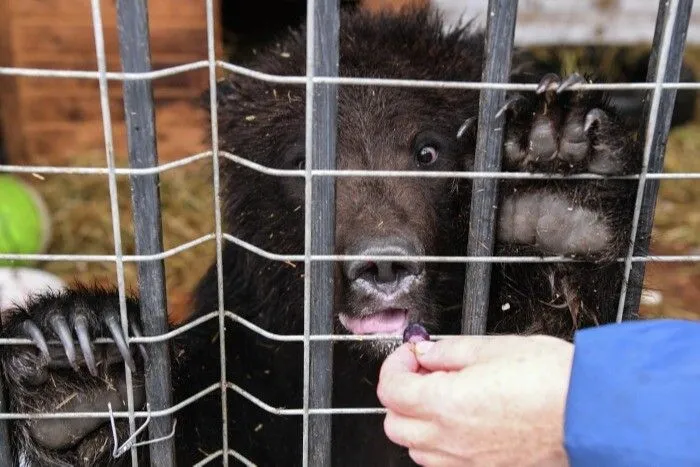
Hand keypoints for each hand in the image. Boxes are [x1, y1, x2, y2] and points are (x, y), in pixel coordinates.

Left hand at [377, 335, 573, 466]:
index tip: (411, 354)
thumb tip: (425, 352)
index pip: (391, 390)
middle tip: (423, 372)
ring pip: (415, 449)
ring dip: (416, 421)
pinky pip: (444, 463)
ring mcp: (469, 461)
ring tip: (441, 395)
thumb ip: (448, 351)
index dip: (394, 365)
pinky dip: (438, 443)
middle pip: (395, 424)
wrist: (595, 413)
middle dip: (400, 394)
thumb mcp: (493, 348)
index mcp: (445, 404)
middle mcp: (451, 439)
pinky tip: (460, 420)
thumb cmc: (553, 380)